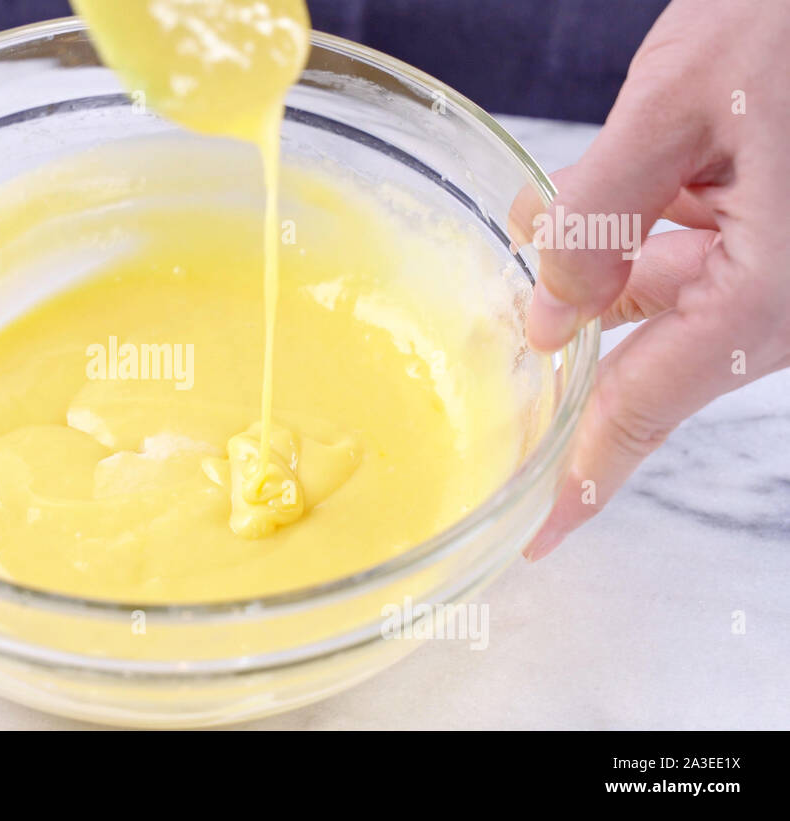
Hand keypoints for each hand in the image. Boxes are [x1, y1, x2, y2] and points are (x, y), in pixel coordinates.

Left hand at [517, 0, 789, 559]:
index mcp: (768, 289)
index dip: (584, 476)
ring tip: (548, 214)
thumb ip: (603, 212)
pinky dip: (656, 218)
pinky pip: (712, 244)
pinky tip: (620, 180)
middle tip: (514, 291)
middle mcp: (789, 296)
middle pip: (655, 344)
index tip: (538, 535)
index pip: (646, 407)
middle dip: (577, 315)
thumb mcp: (686, 96)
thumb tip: (548, 313)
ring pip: (677, 288)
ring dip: (610, 257)